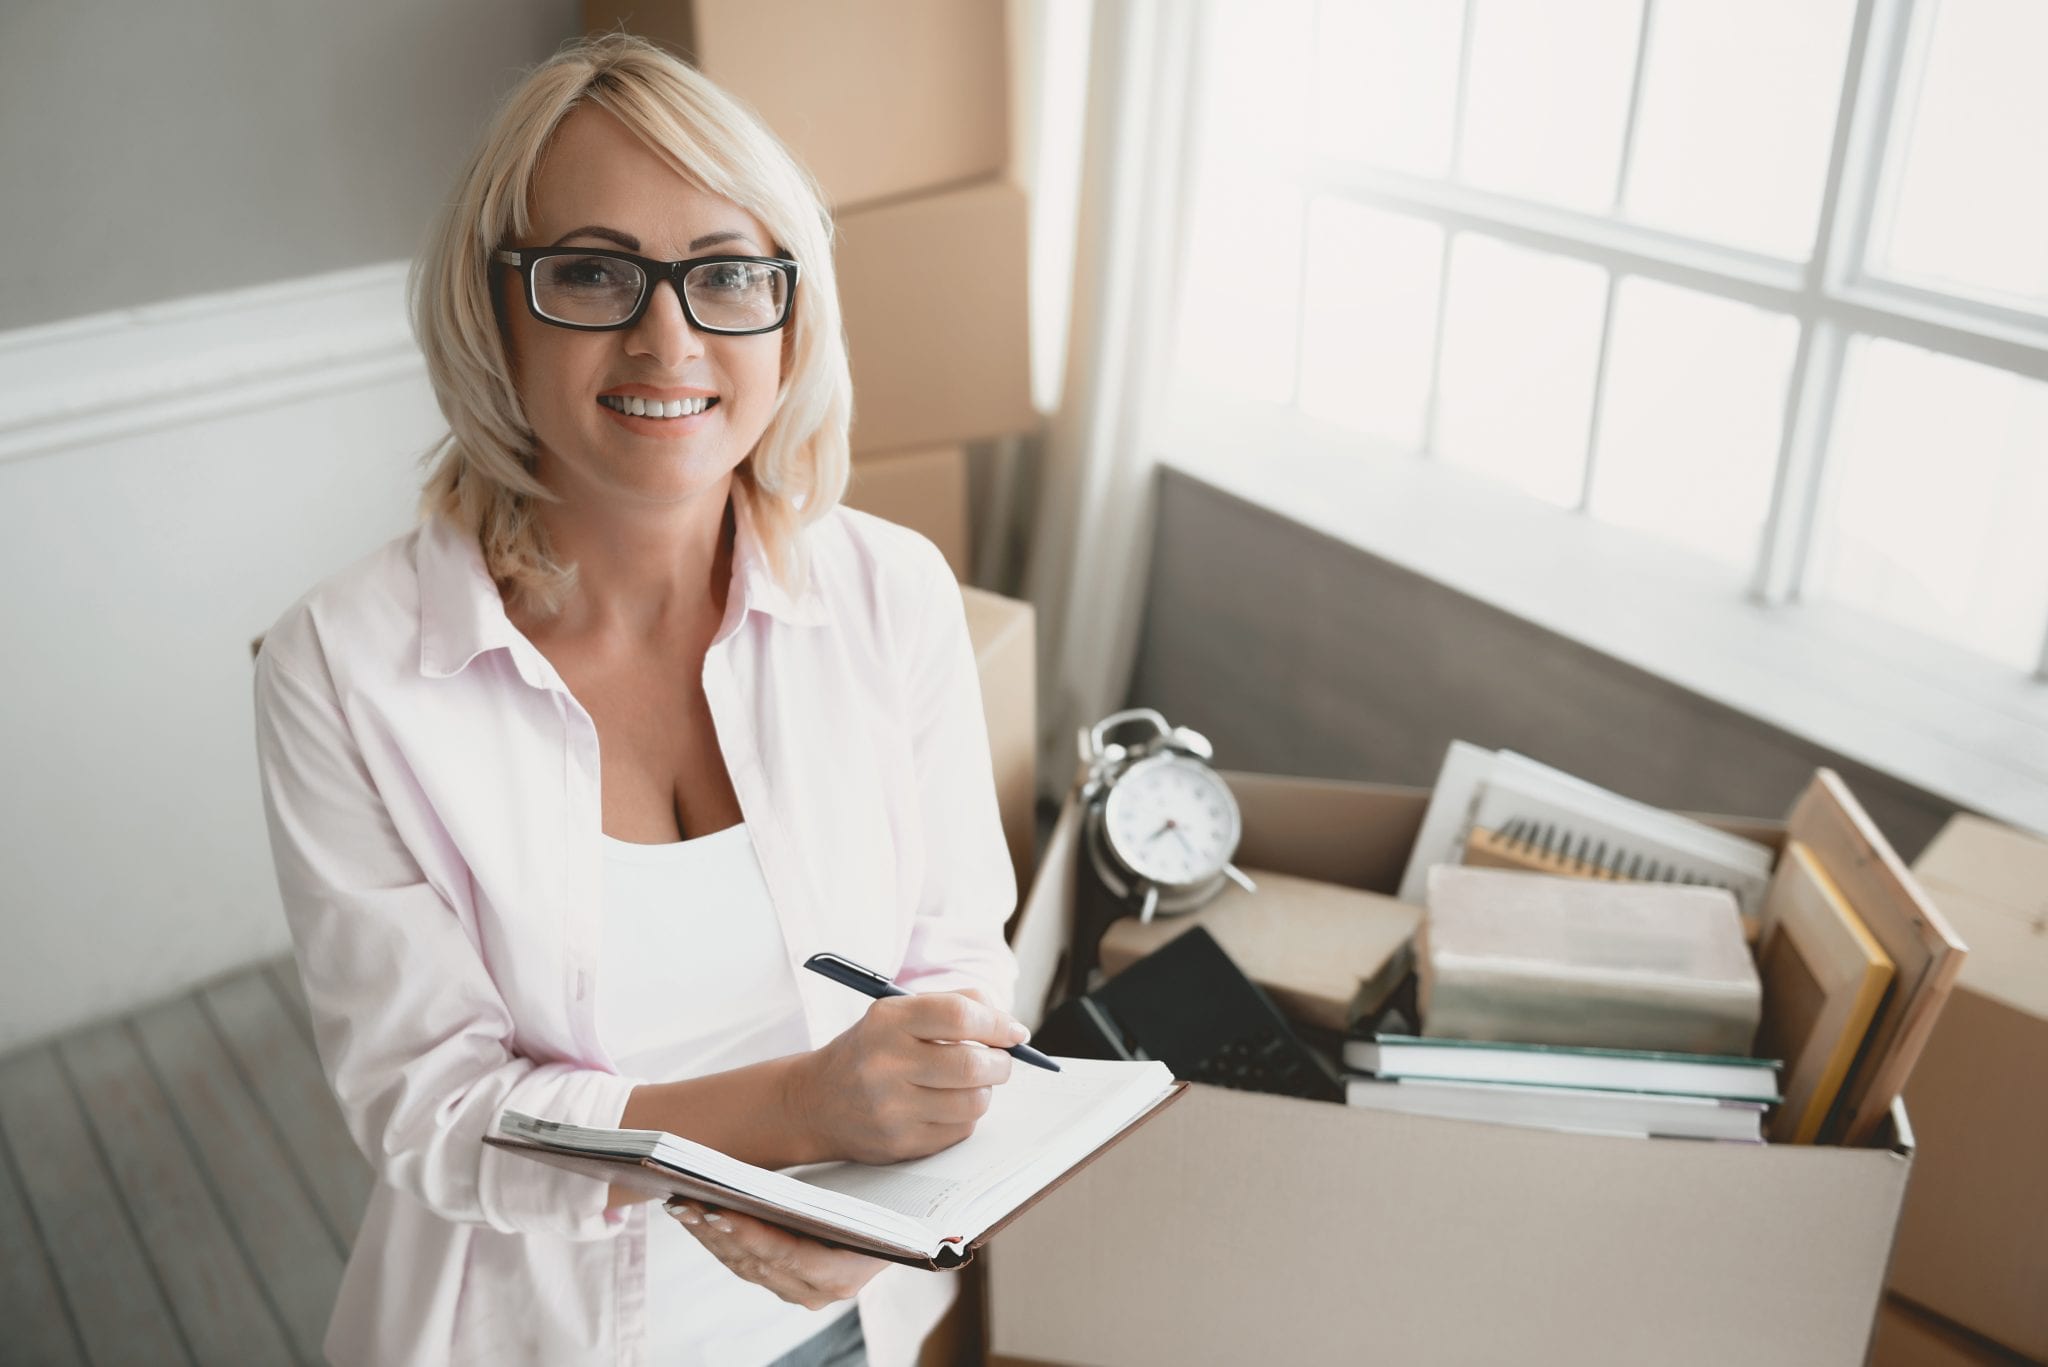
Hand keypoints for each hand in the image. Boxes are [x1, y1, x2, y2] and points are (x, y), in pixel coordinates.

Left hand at [666, 1200, 886, 1308]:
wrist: (906, 1230)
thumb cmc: (894, 1203)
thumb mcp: (880, 1194)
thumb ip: (852, 1192)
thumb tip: (820, 1154)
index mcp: (845, 1273)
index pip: (788, 1255)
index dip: (750, 1234)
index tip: (719, 1208)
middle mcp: (819, 1290)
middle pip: (756, 1261)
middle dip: (717, 1229)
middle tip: (686, 1199)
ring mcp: (799, 1289)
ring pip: (742, 1264)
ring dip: (709, 1232)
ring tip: (681, 1202)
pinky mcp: (783, 1280)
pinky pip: (743, 1262)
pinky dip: (717, 1237)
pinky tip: (696, 1213)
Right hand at [790, 987, 1027, 1164]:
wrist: (814, 1103)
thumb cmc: (871, 1051)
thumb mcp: (897, 1014)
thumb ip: (954, 1006)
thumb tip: (1010, 1027)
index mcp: (887, 1021)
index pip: (958, 1015)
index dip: (997, 1023)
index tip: (1016, 1033)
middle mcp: (886, 1064)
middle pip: (972, 1064)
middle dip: (1001, 1063)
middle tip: (1001, 1060)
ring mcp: (892, 1109)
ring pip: (974, 1102)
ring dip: (984, 1091)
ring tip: (969, 1083)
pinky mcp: (900, 1144)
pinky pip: (960, 1130)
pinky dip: (964, 1116)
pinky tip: (943, 1105)